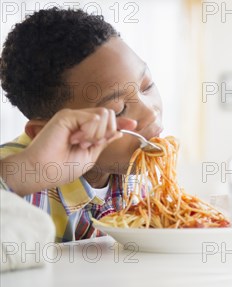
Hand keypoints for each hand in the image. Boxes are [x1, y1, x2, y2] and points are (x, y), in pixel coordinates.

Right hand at [1, 108, 136, 194]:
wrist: (43, 171)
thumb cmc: (62, 168)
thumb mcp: (90, 155)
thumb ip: (103, 142)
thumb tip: (119, 132)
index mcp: (84, 129)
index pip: (107, 121)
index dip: (121, 122)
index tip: (134, 125)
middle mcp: (79, 120)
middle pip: (109, 116)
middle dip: (106, 133)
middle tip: (88, 145)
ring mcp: (73, 116)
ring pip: (104, 115)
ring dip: (97, 134)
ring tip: (79, 144)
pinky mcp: (67, 115)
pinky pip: (94, 118)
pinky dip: (90, 132)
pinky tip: (75, 140)